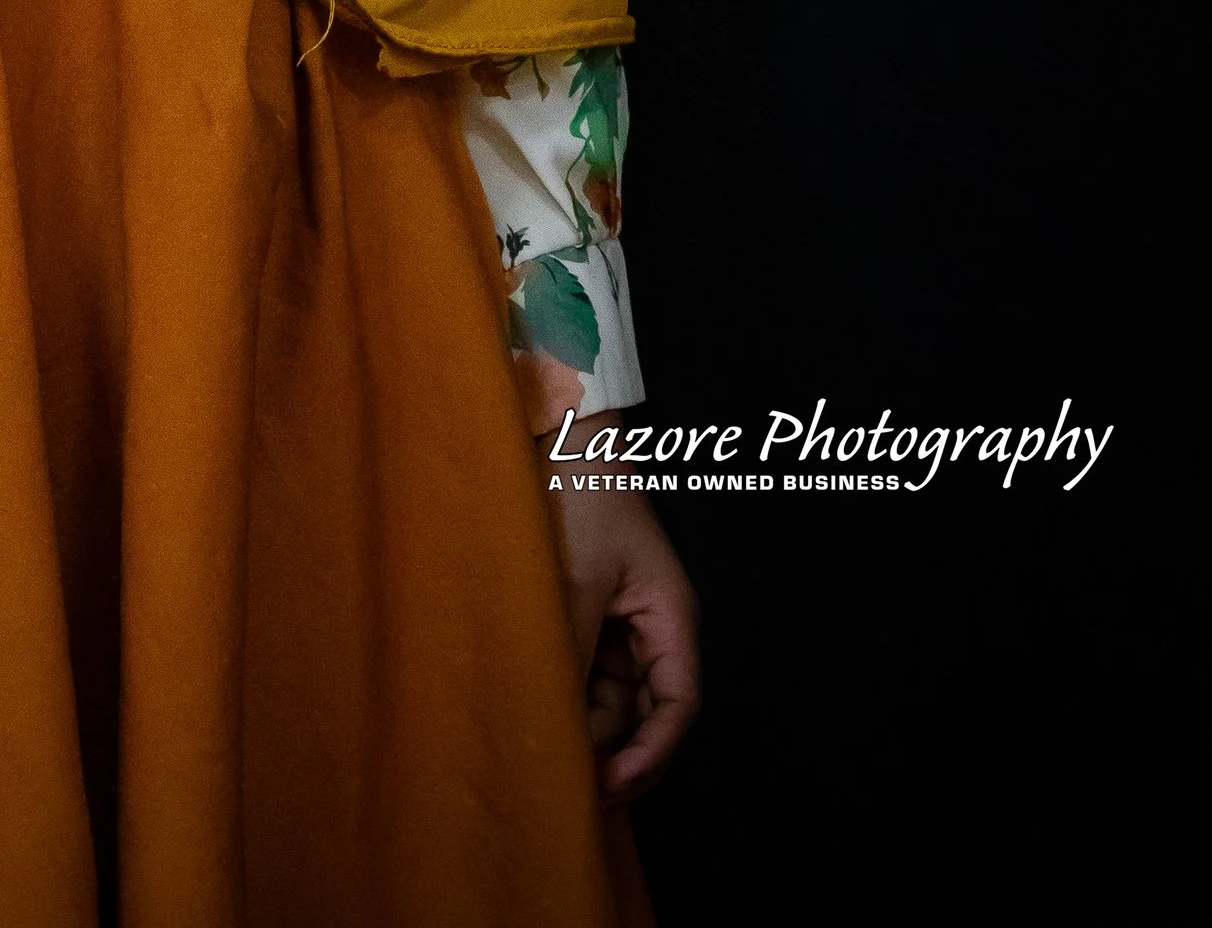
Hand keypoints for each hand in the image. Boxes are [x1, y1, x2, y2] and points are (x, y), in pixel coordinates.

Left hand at [545, 466, 699, 799]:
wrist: (555, 429)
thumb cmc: (580, 492)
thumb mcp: (577, 577)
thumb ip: (572, 649)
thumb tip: (558, 718)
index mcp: (668, 616)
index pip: (677, 704)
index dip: (650, 752)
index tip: (609, 782)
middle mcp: (650, 625)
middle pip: (644, 710)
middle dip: (612, 748)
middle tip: (566, 782)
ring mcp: (617, 618)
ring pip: (609, 694)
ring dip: (582, 722)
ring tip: (541, 748)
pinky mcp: (585, 609)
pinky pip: (583, 666)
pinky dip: (564, 689)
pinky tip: (534, 706)